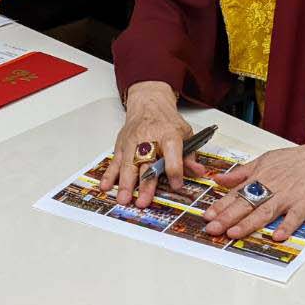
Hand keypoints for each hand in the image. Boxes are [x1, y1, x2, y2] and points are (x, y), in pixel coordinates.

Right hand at [100, 81, 200, 208]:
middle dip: (145, 184)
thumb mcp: (185, 134)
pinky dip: (109, 175)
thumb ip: (190, 155)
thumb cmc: (167, 121)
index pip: (173, 156)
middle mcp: (149, 140)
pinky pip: (115, 162)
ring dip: (125, 184)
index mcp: (169, 136)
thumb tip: (198, 171)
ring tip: (124, 199)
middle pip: (147, 164)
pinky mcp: (121, 146)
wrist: (148, 103)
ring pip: (128, 165)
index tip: (177, 185)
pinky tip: (106, 186)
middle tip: (144, 201)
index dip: (175, 172)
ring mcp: (133, 143)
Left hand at [206, 143, 304, 242]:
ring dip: (249, 223)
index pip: (236, 193)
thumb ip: (242, 172)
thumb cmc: (298, 160)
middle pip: (246, 203)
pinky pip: (295, 216)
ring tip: (234, 233)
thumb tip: (220, 179)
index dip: (220, 205)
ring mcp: (288, 195)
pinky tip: (277, 236)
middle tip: (212, 228)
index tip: (207, 216)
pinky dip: (287, 226)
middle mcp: (271, 186)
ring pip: (265, 211)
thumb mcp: (266, 159)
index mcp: (260, 176)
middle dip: (227, 217)